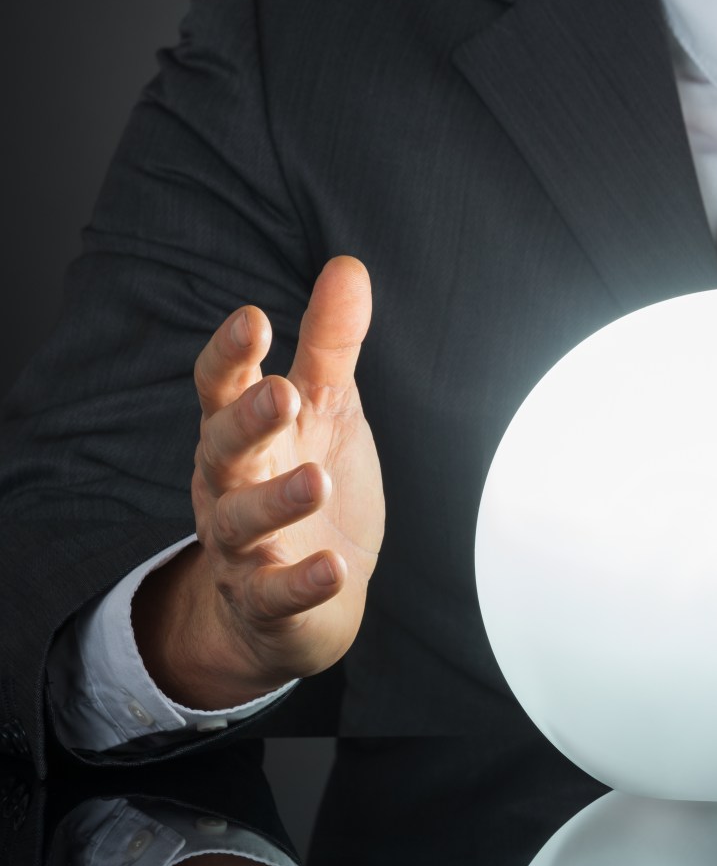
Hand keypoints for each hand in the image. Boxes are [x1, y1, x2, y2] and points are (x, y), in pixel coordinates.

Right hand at [134, 256, 383, 708]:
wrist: (297, 600)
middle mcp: (230, 485)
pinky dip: (302, 583)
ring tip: (315, 478)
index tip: (255, 317)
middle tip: (280, 391)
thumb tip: (347, 264)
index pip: (221, 387)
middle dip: (246, 419)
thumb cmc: (305, 481)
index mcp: (241, 432)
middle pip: (222, 449)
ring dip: (276, 501)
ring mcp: (243, 548)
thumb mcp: (324, 410)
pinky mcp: (266, 601)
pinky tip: (335, 568)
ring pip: (241, 522)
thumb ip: (330, 345)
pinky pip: (276, 595)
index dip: (232, 354)